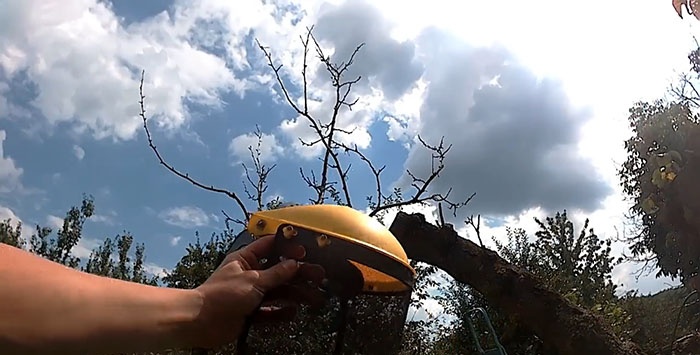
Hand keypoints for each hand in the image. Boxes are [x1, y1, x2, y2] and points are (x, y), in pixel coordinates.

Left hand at [189, 235, 324, 348]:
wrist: (200, 322)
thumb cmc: (220, 295)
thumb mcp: (254, 280)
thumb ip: (276, 273)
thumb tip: (293, 264)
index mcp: (245, 259)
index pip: (270, 247)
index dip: (288, 248)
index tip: (305, 251)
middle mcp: (249, 274)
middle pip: (279, 271)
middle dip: (299, 274)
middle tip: (318, 276)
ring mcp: (250, 294)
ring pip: (278, 291)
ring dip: (296, 294)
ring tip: (315, 298)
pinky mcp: (250, 312)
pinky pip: (271, 311)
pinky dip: (282, 311)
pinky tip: (294, 311)